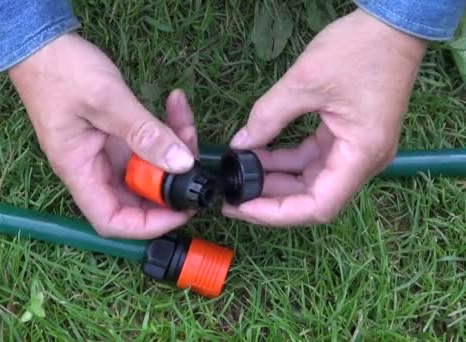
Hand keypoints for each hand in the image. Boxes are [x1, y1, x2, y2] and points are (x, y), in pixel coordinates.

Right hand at [8, 33, 198, 238]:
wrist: (40, 44)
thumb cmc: (61, 71)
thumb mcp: (106, 100)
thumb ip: (144, 133)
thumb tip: (182, 163)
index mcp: (78, 170)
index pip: (112, 221)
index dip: (148, 225)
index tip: (180, 208)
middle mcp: (91, 168)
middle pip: (135, 199)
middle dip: (169, 184)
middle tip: (192, 158)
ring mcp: (103, 152)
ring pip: (145, 169)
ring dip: (172, 152)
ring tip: (185, 123)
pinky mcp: (114, 135)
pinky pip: (144, 145)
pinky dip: (164, 131)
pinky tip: (175, 105)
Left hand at [224, 9, 426, 225]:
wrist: (393, 25)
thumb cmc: (359, 49)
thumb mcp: (305, 81)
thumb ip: (268, 116)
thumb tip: (239, 144)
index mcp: (361, 155)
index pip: (318, 206)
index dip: (277, 213)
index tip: (243, 206)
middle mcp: (363, 161)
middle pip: (312, 198)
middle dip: (270, 197)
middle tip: (233, 192)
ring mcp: (356, 150)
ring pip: (310, 180)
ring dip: (276, 178)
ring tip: (240, 170)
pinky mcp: (348, 138)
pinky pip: (313, 159)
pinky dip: (286, 159)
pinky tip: (259, 153)